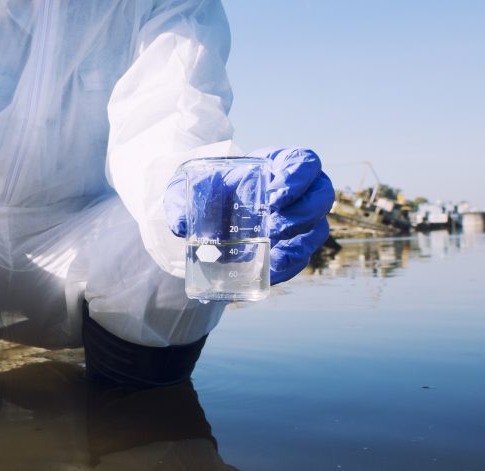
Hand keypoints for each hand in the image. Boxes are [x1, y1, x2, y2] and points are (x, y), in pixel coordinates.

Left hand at [165, 147, 334, 283]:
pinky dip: (287, 267)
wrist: (208, 211)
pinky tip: (269, 274)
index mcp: (282, 164)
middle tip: (273, 226)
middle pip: (321, 198)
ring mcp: (301, 221)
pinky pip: (301, 258)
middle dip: (301, 214)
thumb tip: (180, 225)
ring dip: (297, 243)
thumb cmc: (211, 188)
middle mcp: (301, 191)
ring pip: (316, 231)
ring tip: (270, 252)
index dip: (298, 179)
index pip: (306, 164)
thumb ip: (184, 198)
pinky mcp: (293, 246)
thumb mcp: (193, 186)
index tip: (274, 197)